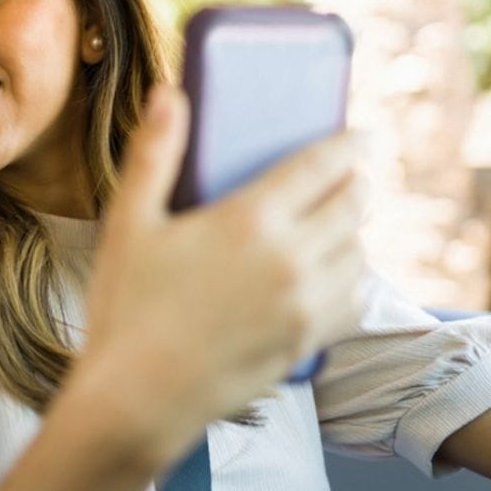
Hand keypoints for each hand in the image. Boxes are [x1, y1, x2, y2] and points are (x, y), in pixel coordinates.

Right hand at [88, 85, 365, 423]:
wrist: (139, 397)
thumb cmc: (126, 307)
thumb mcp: (129, 223)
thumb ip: (154, 154)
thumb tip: (170, 93)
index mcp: (250, 221)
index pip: (323, 167)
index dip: (351, 145)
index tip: (364, 135)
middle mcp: (291, 260)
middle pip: (353, 205)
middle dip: (358, 182)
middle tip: (352, 173)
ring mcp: (304, 304)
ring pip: (359, 252)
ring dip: (356, 229)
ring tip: (339, 221)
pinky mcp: (306, 341)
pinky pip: (354, 298)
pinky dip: (354, 276)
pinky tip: (334, 272)